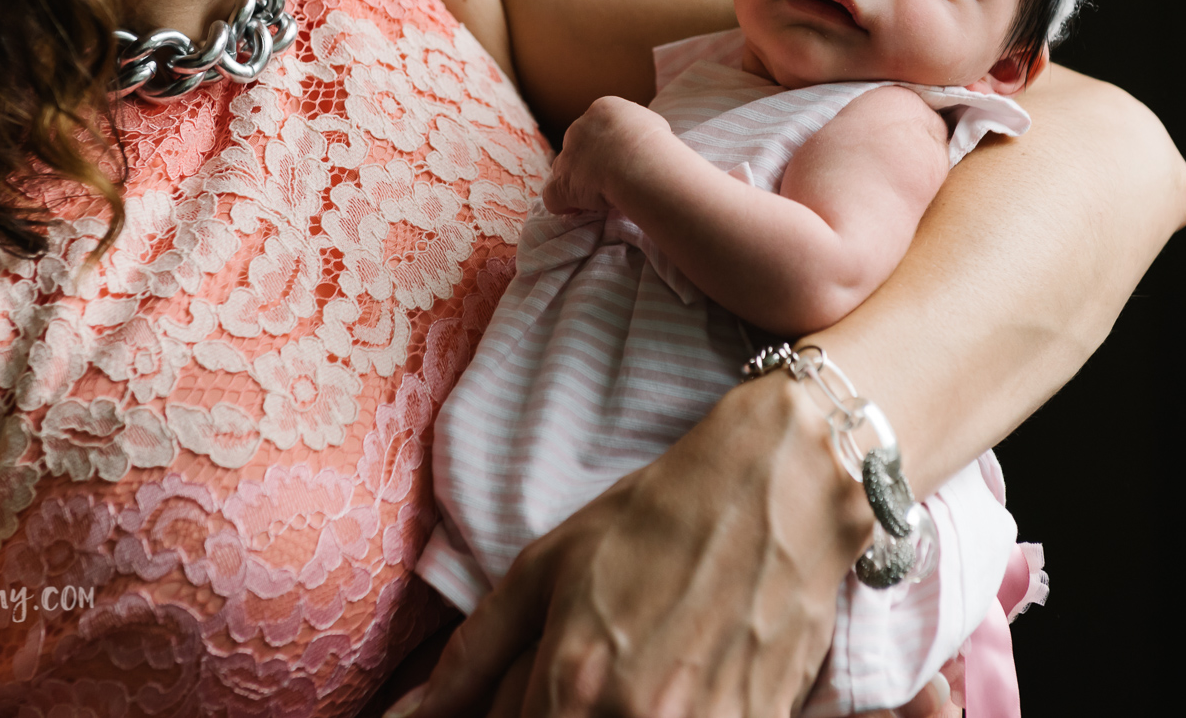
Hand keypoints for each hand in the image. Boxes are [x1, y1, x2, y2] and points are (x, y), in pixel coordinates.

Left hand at [389, 373, 872, 717]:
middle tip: (559, 682)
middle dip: (541, 715)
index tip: (504, 701)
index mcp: (575, 684)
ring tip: (612, 674)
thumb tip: (405, 717)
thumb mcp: (547, 569)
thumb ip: (471, 657)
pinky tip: (660, 682)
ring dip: (586, 714)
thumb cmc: (657, 518)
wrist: (780, 490)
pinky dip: (658, 716)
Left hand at [541, 96, 672, 215]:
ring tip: (597, 196)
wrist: (640, 161)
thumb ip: (638, 129)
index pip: (598, 126)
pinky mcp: (563, 184)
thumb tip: (641, 136)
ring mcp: (568, 157)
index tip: (621, 157)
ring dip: (577, 182)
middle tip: (610, 177)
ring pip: (563, 169)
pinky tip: (576, 209)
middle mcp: (579, 130)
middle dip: (589, 161)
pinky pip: (553, 196)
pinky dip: (563, 204)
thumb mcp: (653, 123)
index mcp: (602, 111)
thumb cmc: (655, 143)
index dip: (607, 144)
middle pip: (577, 146)